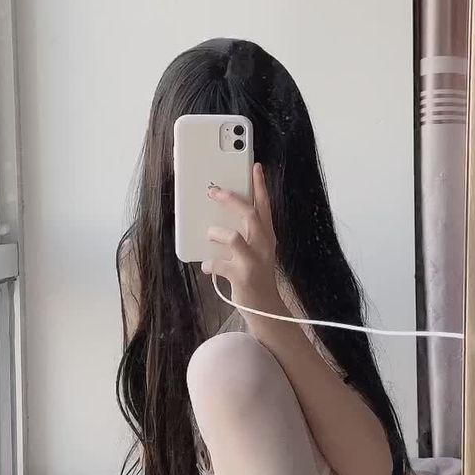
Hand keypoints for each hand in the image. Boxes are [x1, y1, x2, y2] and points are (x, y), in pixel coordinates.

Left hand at [202, 163, 281, 323]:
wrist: (265, 308)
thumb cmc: (255, 275)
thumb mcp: (256, 251)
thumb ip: (245, 234)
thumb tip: (218, 217)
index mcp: (267, 236)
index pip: (265, 206)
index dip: (260, 185)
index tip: (255, 166)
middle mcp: (264, 246)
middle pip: (250, 215)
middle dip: (231, 200)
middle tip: (213, 191)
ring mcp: (254, 261)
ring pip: (235, 237)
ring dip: (217, 233)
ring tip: (209, 233)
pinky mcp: (243, 277)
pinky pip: (219, 264)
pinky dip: (209, 262)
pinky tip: (206, 264)